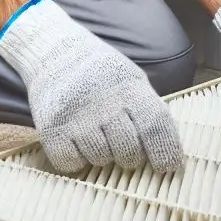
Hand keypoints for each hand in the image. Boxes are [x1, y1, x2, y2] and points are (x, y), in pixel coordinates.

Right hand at [0, 0, 183, 173]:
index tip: (168, 168)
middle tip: (125, 150)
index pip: (155, 124)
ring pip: (100, 158)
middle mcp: (104, 101)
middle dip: (131, 158)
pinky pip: (70, 162)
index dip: (166, 150)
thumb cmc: (101, 73)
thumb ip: (146, 109)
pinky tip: (77, 143)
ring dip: (103, 156)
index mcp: (130, 88)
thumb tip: (168, 151)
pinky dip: (76, 160)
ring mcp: (77, 115)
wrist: (55, 52)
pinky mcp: (52, 127)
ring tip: (98, 137)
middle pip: (129, 150)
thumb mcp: (130, 80)